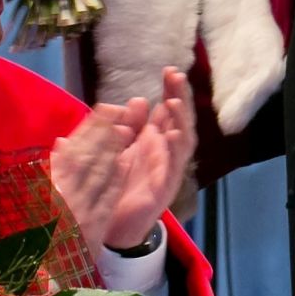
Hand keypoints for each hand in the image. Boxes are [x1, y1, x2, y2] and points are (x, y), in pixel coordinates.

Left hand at [51, 66, 195, 250]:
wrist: (112, 225)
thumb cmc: (118, 185)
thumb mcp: (120, 148)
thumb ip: (129, 125)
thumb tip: (140, 100)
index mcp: (155, 141)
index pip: (167, 112)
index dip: (171, 91)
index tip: (169, 70)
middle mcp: (166, 153)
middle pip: (179, 121)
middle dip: (179, 97)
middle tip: (176, 75)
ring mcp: (168, 171)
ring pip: (183, 142)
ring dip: (180, 121)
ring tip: (174, 101)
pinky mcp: (164, 189)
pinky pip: (173, 168)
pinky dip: (174, 151)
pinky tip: (172, 135)